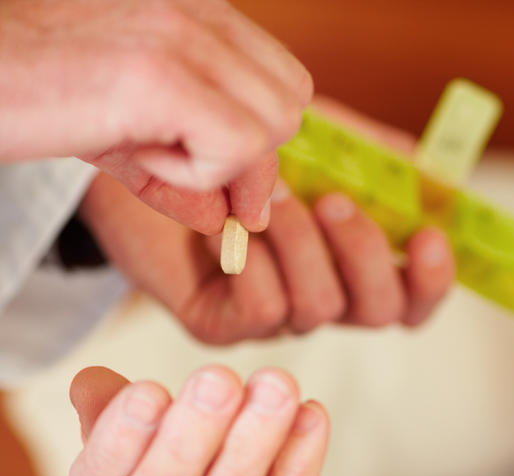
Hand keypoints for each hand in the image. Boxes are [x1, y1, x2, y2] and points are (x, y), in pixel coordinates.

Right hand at [0, 0, 312, 233]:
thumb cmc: (26, 93)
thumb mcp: (119, 134)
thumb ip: (183, 174)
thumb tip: (231, 220)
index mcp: (196, 9)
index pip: (284, 83)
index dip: (254, 138)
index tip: (199, 160)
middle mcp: (197, 9)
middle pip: (289, 106)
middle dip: (245, 155)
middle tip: (167, 154)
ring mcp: (180, 35)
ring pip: (271, 126)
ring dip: (216, 161)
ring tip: (141, 145)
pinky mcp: (158, 73)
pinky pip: (236, 146)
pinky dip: (195, 171)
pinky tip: (132, 149)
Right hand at [64, 366, 372, 475]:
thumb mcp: (171, 468)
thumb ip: (126, 425)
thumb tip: (91, 380)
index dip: (116, 444)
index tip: (150, 389)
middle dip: (186, 441)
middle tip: (219, 380)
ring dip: (249, 448)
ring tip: (276, 388)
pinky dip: (298, 469)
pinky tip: (312, 417)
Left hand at [79, 171, 454, 341]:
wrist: (149, 155)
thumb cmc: (240, 151)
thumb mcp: (320, 141)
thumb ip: (375, 158)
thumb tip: (431, 173)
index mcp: (352, 265)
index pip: (412, 299)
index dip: (432, 280)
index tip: (430, 236)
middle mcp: (321, 297)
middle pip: (378, 312)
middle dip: (364, 255)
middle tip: (335, 201)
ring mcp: (274, 317)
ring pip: (317, 307)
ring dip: (300, 244)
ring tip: (271, 191)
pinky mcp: (221, 325)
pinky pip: (261, 309)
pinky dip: (251, 260)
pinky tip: (228, 222)